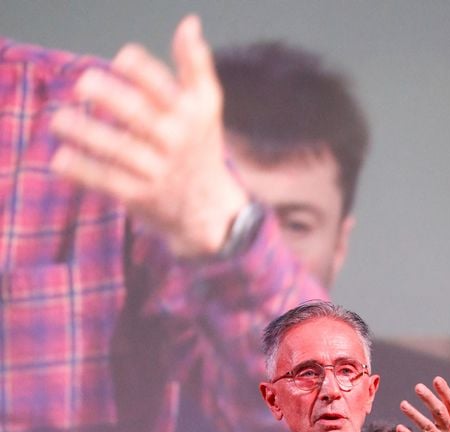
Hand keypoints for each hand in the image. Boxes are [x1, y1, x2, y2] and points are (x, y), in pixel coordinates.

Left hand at [50, 15, 246, 255]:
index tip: (121, 59)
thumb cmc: (200, 145)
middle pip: (139, 116)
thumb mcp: (206, 105)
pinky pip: (108, 181)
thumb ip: (195, 64)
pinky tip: (60, 159)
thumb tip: (189, 23)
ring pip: (118, 150)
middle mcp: (174, 141)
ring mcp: (156, 170)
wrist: (209, 208)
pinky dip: (83, 171)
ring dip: (86, 133)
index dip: (142, 70)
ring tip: (59, 120)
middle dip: (110, 97)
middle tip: (83, 83)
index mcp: (188, 113)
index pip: (164, 87)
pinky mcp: (141, 196)